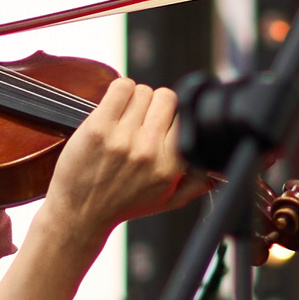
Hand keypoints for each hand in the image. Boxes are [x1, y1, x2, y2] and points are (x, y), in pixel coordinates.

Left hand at [41, 77, 199, 246]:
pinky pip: (120, 86)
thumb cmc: (122, 205)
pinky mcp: (97, 127)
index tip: (163, 124)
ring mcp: (122, 138)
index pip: (186, 117)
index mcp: (169, 166)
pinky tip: (114, 108)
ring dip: (135, 100)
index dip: (174, 117)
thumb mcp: (166, 201)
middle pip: (166, 97)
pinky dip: (119, 91)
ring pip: (143, 90)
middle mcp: (148, 151)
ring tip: (125, 119)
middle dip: (156, 105)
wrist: (79, 213)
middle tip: (142, 121)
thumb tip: (219, 170)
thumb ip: (195, 184)